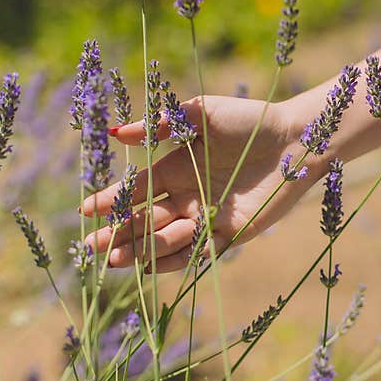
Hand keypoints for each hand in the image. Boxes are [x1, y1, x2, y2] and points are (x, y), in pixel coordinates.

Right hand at [82, 95, 320, 271]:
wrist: (295, 139)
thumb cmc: (249, 120)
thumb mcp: (200, 114)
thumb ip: (160, 125)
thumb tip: (115, 134)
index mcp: (176, 167)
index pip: (136, 190)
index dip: (110, 201)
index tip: (85, 211)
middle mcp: (188, 195)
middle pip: (145, 220)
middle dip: (117, 234)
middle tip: (90, 247)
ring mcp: (207, 216)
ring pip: (166, 239)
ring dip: (141, 250)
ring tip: (115, 259)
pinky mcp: (231, 233)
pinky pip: (198, 252)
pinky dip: (175, 259)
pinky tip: (151, 266)